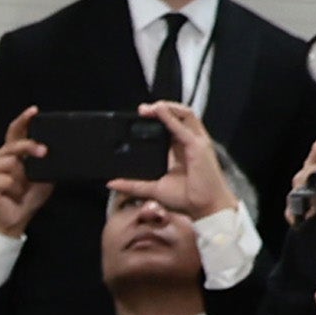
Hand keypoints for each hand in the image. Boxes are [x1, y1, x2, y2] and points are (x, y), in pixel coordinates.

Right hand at [0, 106, 49, 237]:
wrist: (12, 222)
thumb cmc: (25, 198)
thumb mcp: (42, 177)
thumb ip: (43, 162)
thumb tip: (53, 151)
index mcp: (9, 154)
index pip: (14, 132)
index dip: (24, 120)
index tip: (34, 110)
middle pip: (14, 144)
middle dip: (30, 147)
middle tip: (43, 152)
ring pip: (11, 163)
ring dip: (21, 178)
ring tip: (19, 190)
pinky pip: (6, 179)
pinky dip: (14, 188)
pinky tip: (10, 195)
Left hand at [142, 97, 229, 217]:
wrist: (204, 207)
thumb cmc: (186, 198)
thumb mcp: (153, 189)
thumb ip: (133, 185)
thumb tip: (112, 182)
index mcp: (181, 149)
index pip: (171, 126)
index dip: (158, 118)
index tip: (139, 117)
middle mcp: (190, 142)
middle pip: (178, 116)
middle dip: (161, 109)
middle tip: (141, 110)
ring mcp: (196, 142)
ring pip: (185, 115)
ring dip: (167, 108)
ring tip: (150, 107)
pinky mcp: (198, 146)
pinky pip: (184, 127)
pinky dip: (171, 118)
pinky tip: (160, 112)